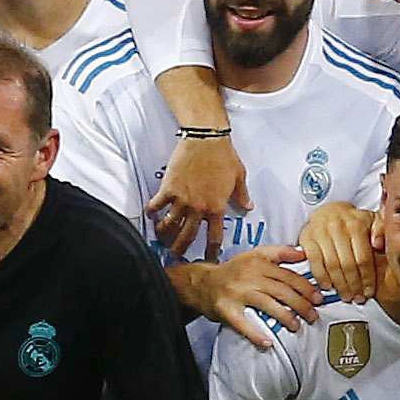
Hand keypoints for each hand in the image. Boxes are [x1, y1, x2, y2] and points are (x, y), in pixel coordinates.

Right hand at [150, 131, 246, 253]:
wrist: (206, 140)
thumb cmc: (224, 156)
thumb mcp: (239, 177)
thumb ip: (242, 196)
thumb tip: (248, 207)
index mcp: (216, 207)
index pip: (215, 236)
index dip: (212, 250)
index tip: (209, 258)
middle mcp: (198, 207)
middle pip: (188, 236)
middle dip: (181, 249)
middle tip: (176, 257)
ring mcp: (182, 199)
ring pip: (170, 225)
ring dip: (164, 235)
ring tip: (161, 240)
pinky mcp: (168, 188)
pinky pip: (157, 205)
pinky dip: (152, 212)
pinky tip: (150, 215)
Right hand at [184, 247, 325, 347]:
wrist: (201, 282)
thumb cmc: (233, 270)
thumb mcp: (255, 255)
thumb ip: (279, 253)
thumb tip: (303, 253)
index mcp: (259, 262)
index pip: (289, 276)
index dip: (306, 288)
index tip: (319, 298)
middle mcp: (249, 276)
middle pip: (282, 291)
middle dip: (302, 305)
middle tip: (313, 316)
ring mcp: (237, 293)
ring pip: (268, 305)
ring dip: (286, 318)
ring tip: (296, 326)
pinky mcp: (225, 309)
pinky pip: (243, 323)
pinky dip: (256, 334)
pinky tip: (268, 342)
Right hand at [298, 203, 379, 303]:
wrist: (330, 211)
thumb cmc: (354, 220)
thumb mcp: (374, 221)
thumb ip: (382, 231)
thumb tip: (379, 245)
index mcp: (356, 224)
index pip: (363, 258)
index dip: (367, 278)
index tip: (369, 291)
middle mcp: (338, 227)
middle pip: (347, 264)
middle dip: (354, 285)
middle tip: (357, 298)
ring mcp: (321, 232)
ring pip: (332, 265)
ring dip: (339, 284)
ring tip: (346, 295)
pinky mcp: (307, 238)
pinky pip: (315, 262)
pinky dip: (321, 276)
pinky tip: (328, 286)